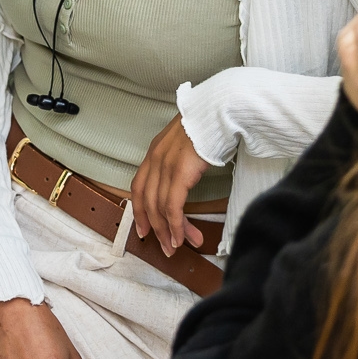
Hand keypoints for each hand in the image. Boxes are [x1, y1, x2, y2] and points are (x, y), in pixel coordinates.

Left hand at [132, 117, 208, 256]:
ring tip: (177, 247)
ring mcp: (165, 166)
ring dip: (168, 232)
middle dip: (155, 228)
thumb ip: (180, 159)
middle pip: (147, 202)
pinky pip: (172, 206)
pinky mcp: (179, 173)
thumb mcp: (186, 142)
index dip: (139, 211)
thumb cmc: (208, 125)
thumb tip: (186, 177)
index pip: (139, 187)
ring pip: (159, 208)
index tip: (143, 230)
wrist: (217, 112)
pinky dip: (175, 225)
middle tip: (164, 246)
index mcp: (155, 152)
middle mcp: (155, 160)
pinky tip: (182, 237)